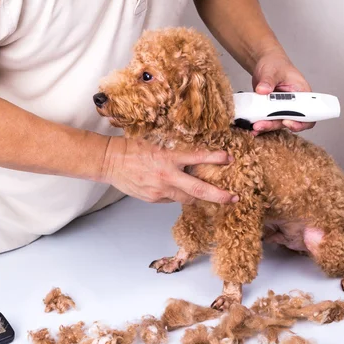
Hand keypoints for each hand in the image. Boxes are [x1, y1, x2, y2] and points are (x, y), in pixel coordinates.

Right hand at [102, 137, 237, 204]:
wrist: (109, 161)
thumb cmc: (131, 148)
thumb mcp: (156, 144)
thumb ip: (174, 153)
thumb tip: (193, 158)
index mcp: (167, 158)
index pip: (197, 158)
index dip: (215, 158)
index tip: (229, 159)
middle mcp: (166, 177)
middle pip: (198, 190)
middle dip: (219, 195)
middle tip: (233, 198)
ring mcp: (160, 191)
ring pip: (187, 198)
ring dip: (199, 196)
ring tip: (210, 195)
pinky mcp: (153, 199)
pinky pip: (172, 199)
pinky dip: (178, 194)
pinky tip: (177, 188)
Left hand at [251, 51, 314, 134]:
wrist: (266, 65)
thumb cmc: (275, 64)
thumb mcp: (272, 70)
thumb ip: (268, 80)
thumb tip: (263, 89)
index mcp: (302, 93)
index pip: (308, 113)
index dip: (300, 122)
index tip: (286, 122)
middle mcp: (294, 103)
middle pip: (291, 121)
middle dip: (276, 125)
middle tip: (262, 125)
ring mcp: (283, 108)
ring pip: (278, 123)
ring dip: (267, 126)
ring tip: (255, 127)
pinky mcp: (272, 111)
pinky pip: (268, 120)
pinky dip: (261, 123)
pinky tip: (252, 126)